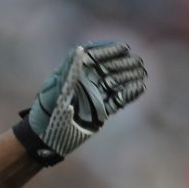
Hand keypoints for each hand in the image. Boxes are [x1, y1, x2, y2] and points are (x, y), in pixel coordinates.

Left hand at [14, 40, 147, 164]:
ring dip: (129, 77)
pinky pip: (118, 101)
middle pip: (109, 68)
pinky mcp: (100, 112)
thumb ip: (70, 69)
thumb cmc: (46, 112)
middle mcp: (86, 83)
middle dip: (124, 64)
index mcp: (74, 73)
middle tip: (139, 61)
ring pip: (116, 83)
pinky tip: (139, 88)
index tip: (124, 47)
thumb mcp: (57, 90)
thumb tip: (80, 49)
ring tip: (143, 73)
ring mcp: (94, 97)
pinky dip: (129, 95)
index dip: (109, 50)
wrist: (46, 140)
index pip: (95, 56)